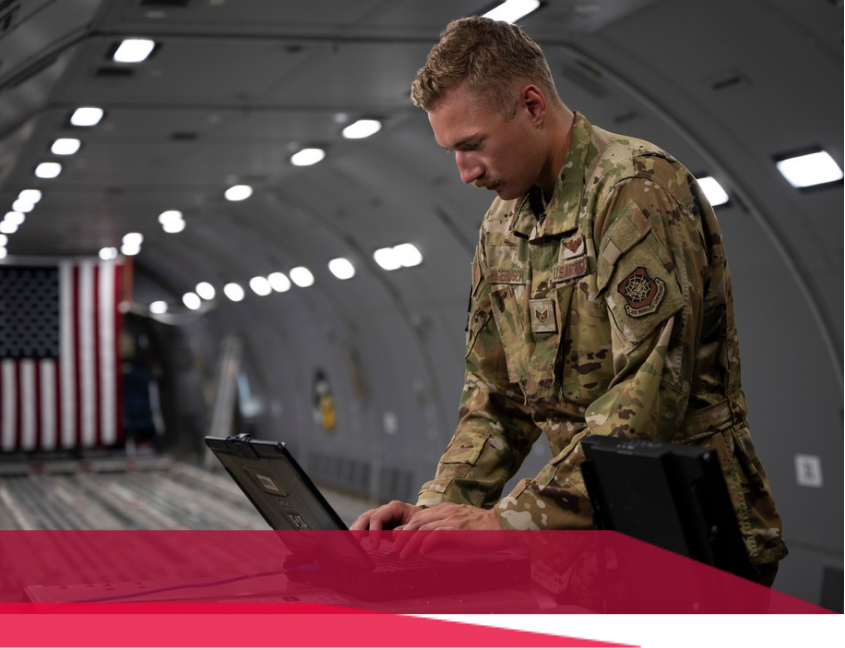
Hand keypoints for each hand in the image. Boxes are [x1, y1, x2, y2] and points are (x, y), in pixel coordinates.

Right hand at [349, 500, 421, 549]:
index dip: (373, 531)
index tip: (374, 547)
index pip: (378, 517)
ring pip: (362, 521)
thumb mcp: (418, 526)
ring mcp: (380, 516)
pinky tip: (352, 542)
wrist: (427, 522)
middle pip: (366, 517)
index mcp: (395, 507)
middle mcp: (385, 510)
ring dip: (355, 531)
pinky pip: (364, 527)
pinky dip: (358, 534)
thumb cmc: (423, 524)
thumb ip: (406, 529)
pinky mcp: (377, 525)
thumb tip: (393, 534)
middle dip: (358, 530)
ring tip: (349, 543)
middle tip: (353, 543)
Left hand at [392, 503, 509, 557]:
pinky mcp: (459, 528)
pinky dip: (427, 542)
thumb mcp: (460, 527)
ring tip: (403, 554)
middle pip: (417, 521)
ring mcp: (452, 519)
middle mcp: (446, 511)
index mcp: (445, 510)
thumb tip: (427, 542)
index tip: (396, 540)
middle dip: (403, 535)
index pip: (419, 516)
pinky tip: (422, 552)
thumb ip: (444, 531)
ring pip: (424, 528)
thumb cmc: (483, 529)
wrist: (504, 524)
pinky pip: (438, 534)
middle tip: (395, 549)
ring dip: (410, 541)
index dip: (406, 528)